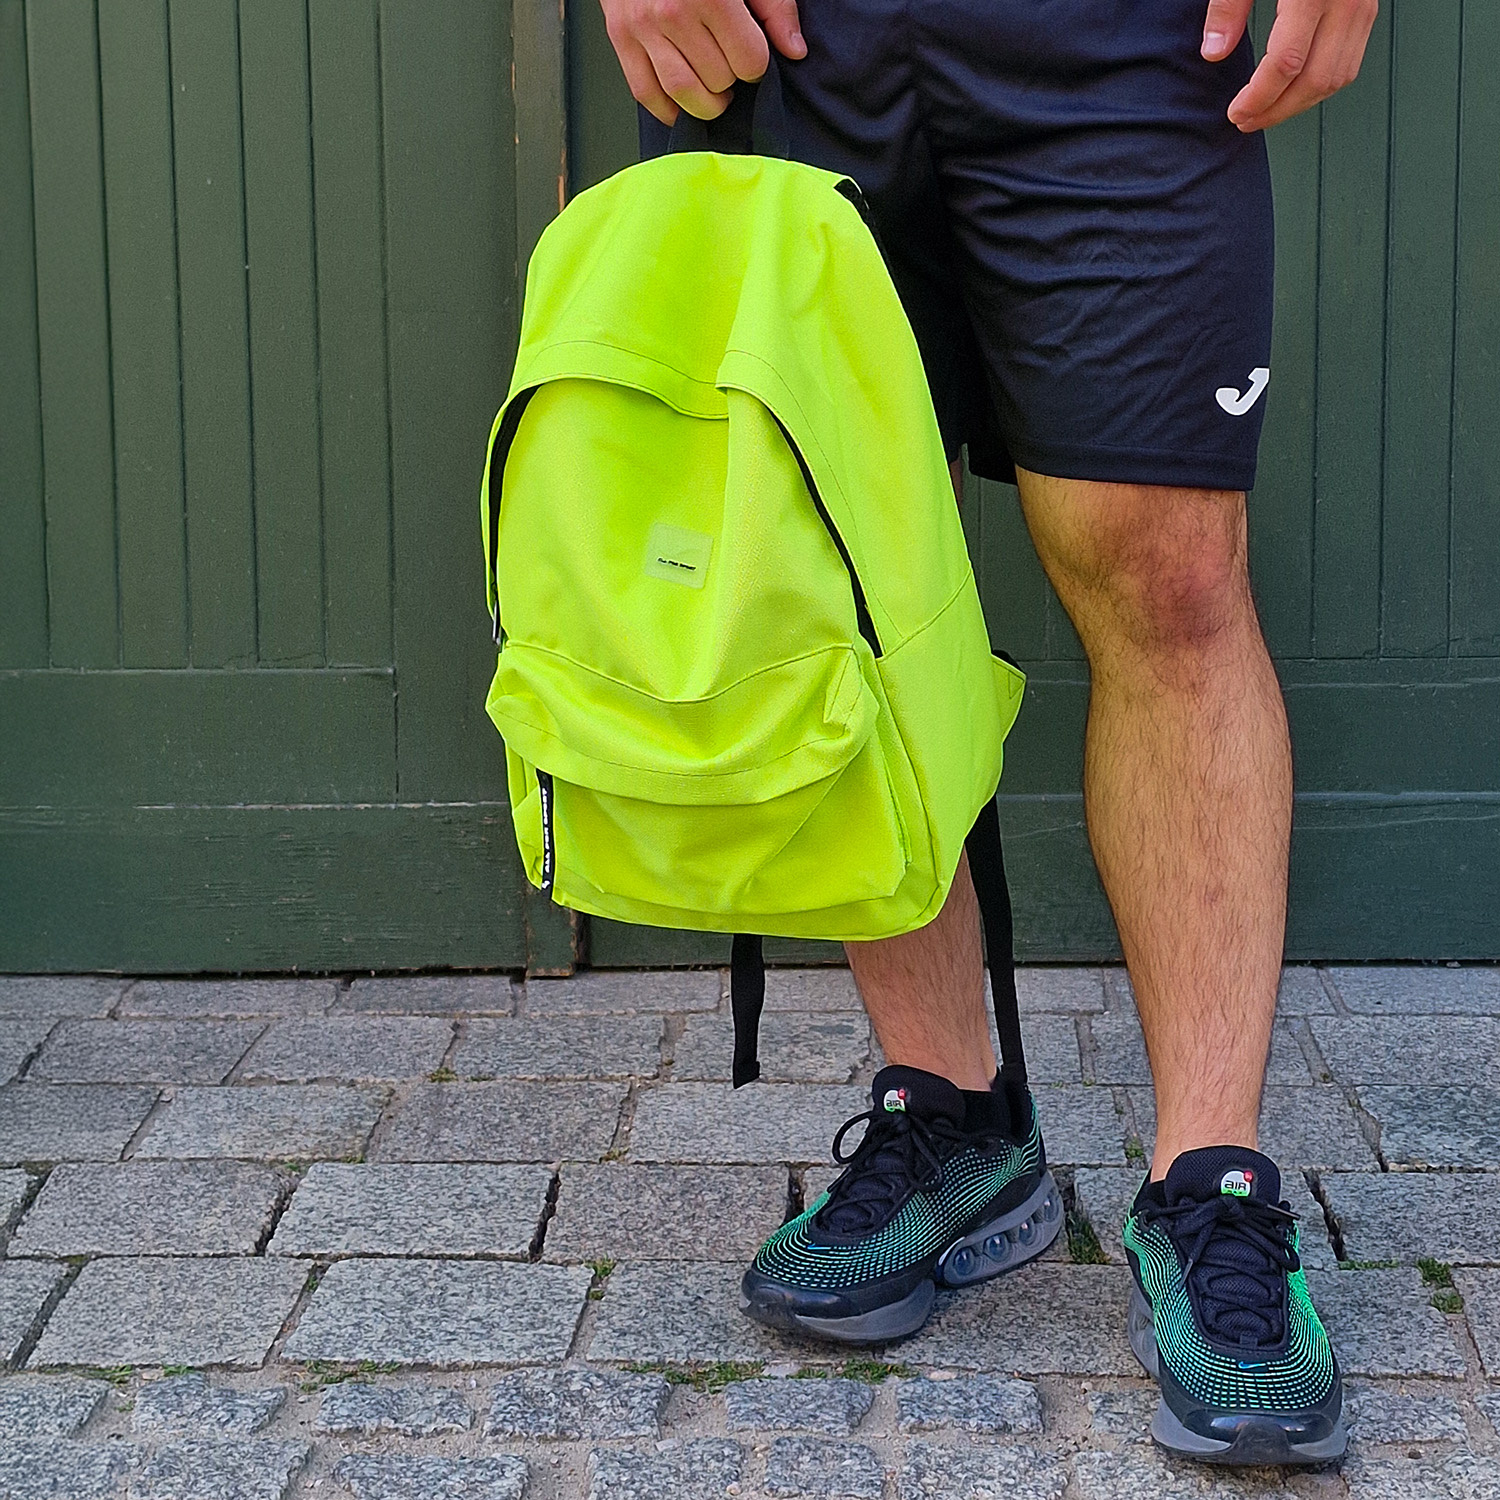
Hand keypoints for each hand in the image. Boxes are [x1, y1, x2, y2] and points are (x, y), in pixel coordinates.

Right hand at [602, 0, 805, 125]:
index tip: (750, 56)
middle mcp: (674, 12)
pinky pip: (645, 92)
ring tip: (712, 94)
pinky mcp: (621, 36)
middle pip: (718, 80)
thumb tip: (794, 50)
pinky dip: (666, 110)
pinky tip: (681, 107)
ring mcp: (644, 26)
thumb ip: (774, 6)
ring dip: (705, 104)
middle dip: (730, 80)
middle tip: (728, 66)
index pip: (748, 61)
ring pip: (683, 93)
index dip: (756, 65)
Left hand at [1201, 0, 1376, 131]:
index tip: (1236, 111)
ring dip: (1300, 104)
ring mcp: (1363, 5)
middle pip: (1315, 79)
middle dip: (1278, 111)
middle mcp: (1346, 0)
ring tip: (1266, 112)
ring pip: (1338, 77)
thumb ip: (1229, 6)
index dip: (1259, 97)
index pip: (1286, 63)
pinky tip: (1293, 90)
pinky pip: (1349, 61)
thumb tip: (1214, 51)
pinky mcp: (1368, 7)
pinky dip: (1320, 84)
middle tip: (1246, 120)